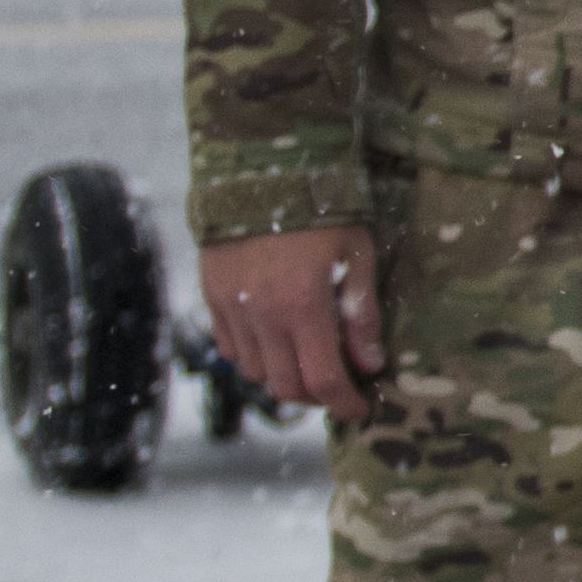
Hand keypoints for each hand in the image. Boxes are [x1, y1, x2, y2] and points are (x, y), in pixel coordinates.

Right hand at [199, 222, 388, 412]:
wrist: (260, 170)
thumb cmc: (322, 210)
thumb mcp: (357, 256)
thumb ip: (361, 315)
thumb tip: (370, 364)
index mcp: (303, 306)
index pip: (323, 379)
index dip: (345, 404)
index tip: (361, 411)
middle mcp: (262, 315)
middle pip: (285, 386)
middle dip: (316, 397)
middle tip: (338, 386)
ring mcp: (232, 307)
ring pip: (254, 372)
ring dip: (283, 377)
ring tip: (308, 361)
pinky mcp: (212, 295)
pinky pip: (229, 348)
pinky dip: (253, 357)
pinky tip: (275, 343)